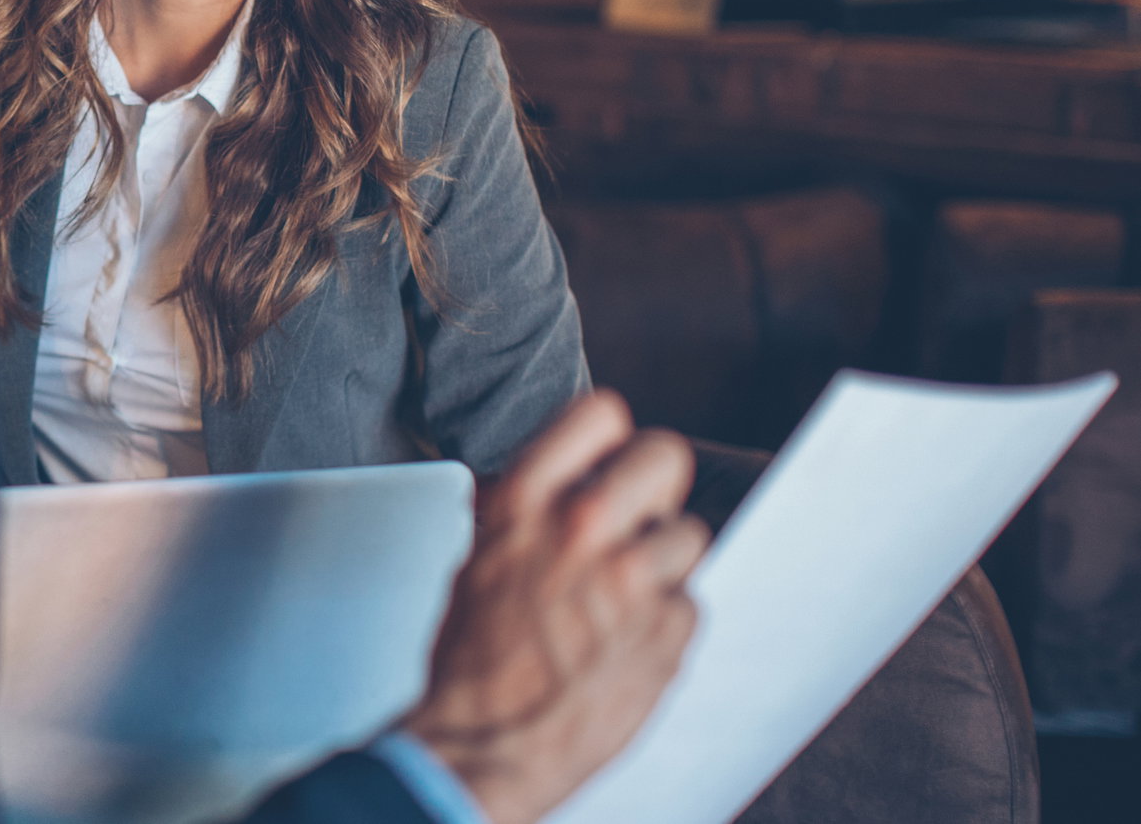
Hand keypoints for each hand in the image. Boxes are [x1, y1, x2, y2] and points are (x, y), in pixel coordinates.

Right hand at [402, 392, 707, 823]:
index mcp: (524, 502)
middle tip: (638, 517)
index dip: (611, 437)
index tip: (611, 456)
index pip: (601, 415)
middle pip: (666, 457)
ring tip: (626, 596)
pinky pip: (690, 604)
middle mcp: (582, 529)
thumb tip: (552, 481)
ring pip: (690, 535)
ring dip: (664, 564)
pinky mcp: (668, 632)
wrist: (481, 746)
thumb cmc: (471, 661)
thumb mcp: (476, 557)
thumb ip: (520, 510)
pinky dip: (666, 622)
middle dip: (655, 488)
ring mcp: (632, 581)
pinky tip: (627, 641)